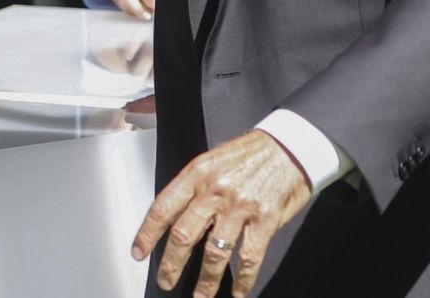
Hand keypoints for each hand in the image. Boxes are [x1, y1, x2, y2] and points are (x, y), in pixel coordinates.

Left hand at [132, 130, 310, 297]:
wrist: (290, 146)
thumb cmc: (250, 154)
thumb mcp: (212, 161)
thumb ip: (194, 188)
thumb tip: (175, 219)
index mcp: (198, 173)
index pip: (163, 207)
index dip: (147, 234)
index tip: (139, 252)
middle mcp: (215, 190)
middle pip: (184, 234)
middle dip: (171, 264)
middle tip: (166, 280)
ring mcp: (240, 206)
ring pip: (214, 252)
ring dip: (205, 281)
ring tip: (199, 296)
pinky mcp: (265, 220)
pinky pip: (249, 257)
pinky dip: (243, 280)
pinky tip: (237, 291)